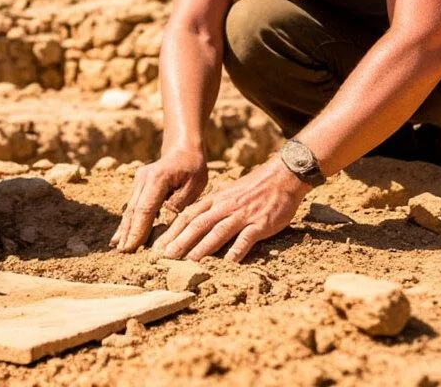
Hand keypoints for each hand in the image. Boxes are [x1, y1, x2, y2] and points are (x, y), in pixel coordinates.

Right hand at [110, 146, 208, 252]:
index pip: (145, 209)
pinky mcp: (138, 186)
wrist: (182, 149)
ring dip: (124, 229)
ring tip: (118, 248)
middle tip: (122, 253)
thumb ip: (180, 202)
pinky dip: (127, 222)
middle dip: (127, 233)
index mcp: (157, 178)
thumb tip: (165, 216)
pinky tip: (119, 236)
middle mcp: (143, 179)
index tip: (131, 247)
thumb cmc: (192, 167)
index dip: (137, 230)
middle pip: (133, 211)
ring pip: (129, 209)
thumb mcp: (196, 183)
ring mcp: (138, 181)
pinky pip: (132, 206)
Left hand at [153, 156, 308, 261]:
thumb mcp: (227, 193)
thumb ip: (211, 207)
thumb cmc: (253, 188)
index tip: (158, 246)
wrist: (282, 176)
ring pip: (217, 232)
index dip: (172, 231)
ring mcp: (242, 215)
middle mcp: (225, 207)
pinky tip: (228, 262)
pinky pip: (246, 238)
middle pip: (197, 225)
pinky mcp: (260, 224)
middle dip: (180, 242)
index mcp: (215, 199)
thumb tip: (192, 222)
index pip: (188, 215)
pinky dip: (236, 250)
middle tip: (165, 258)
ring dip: (201, 248)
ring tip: (188, 263)